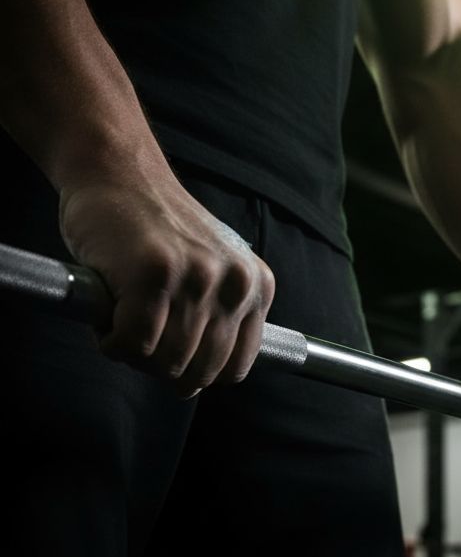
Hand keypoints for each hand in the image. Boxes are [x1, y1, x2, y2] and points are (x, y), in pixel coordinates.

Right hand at [58, 166, 274, 398]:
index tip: (169, 353)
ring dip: (132, 352)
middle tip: (137, 334)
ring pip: (164, 364)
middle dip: (159, 367)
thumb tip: (197, 385)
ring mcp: (197, 278)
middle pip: (199, 373)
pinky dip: (110, 340)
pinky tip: (107, 309)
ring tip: (123, 316)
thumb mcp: (211, 271)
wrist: (118, 172)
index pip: (235, 368)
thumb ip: (217, 319)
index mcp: (257, 286)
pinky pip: (131, 345)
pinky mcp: (154, 275)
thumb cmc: (155, 230)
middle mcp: (235, 283)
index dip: (195, 372)